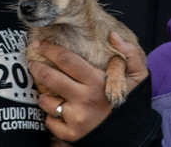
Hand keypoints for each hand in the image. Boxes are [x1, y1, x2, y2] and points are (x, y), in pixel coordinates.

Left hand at [31, 33, 147, 141]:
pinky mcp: (70, 134)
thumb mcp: (138, 76)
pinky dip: (51, 115)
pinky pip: (49, 121)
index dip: (50, 49)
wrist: (131, 136)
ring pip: (46, 101)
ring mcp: (76, 118)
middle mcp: (84, 99)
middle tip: (32, 63)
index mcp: (97, 82)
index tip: (40, 44)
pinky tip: (59, 111)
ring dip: (44, 95)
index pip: (67, 60)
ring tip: (49, 92)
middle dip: (37, 68)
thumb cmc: (132, 102)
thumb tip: (113, 34)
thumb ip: (129, 53)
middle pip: (50, 78)